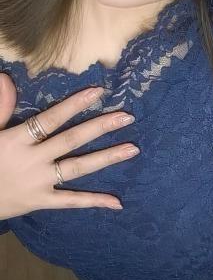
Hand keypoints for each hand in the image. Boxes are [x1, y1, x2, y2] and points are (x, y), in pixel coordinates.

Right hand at [0, 74, 139, 219]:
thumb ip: (0, 107)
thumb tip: (5, 77)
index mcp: (17, 139)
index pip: (51, 118)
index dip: (75, 104)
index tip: (98, 91)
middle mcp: (33, 159)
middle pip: (72, 139)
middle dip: (101, 127)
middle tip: (127, 116)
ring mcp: (40, 182)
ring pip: (78, 167)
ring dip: (106, 157)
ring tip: (132, 149)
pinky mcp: (42, 201)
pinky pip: (71, 202)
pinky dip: (94, 201)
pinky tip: (117, 202)